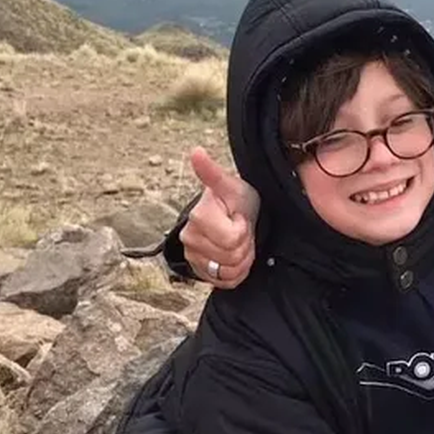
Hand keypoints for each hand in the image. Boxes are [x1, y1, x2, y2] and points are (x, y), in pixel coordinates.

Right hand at [181, 147, 260, 287]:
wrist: (233, 217)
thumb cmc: (236, 200)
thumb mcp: (231, 186)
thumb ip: (212, 173)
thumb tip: (196, 151)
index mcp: (198, 217)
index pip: (233, 239)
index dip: (243, 229)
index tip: (239, 217)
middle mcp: (190, 238)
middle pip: (232, 256)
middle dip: (244, 244)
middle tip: (240, 229)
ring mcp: (193, 257)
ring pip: (230, 270)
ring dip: (242, 258)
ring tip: (238, 241)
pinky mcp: (200, 272)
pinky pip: (227, 281)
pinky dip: (237, 272)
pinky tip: (235, 255)